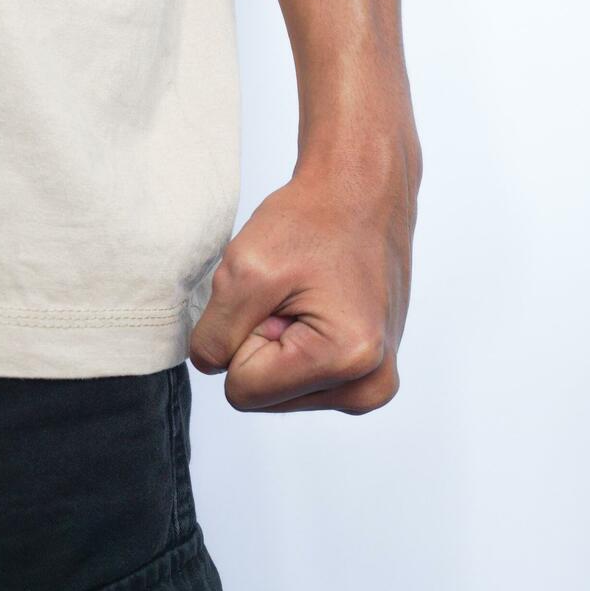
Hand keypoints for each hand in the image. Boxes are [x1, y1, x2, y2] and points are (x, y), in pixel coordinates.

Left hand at [187, 140, 419, 413]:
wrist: (362, 193)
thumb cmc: (314, 220)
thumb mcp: (244, 270)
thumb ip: (214, 336)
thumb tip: (213, 367)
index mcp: (346, 360)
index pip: (243, 391)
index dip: (244, 337)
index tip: (276, 296)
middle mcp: (371, 384)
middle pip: (266, 397)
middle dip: (265, 344)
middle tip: (292, 294)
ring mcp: (376, 382)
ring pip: (283, 391)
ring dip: (282, 343)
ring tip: (308, 297)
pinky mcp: (372, 373)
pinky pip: (305, 380)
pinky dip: (301, 344)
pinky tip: (321, 306)